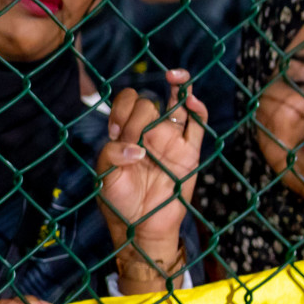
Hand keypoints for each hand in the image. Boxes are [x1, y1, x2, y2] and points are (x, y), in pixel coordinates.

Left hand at [97, 70, 206, 259]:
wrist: (141, 228)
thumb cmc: (119, 202)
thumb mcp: (104, 177)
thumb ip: (110, 155)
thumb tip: (135, 148)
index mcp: (127, 133)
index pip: (126, 103)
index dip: (121, 109)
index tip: (115, 131)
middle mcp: (149, 131)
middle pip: (149, 104)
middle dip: (138, 117)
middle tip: (133, 142)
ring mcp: (172, 139)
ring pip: (177, 103)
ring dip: (179, 84)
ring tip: (174, 75)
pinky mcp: (190, 152)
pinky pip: (199, 124)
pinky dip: (198, 108)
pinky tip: (190, 98)